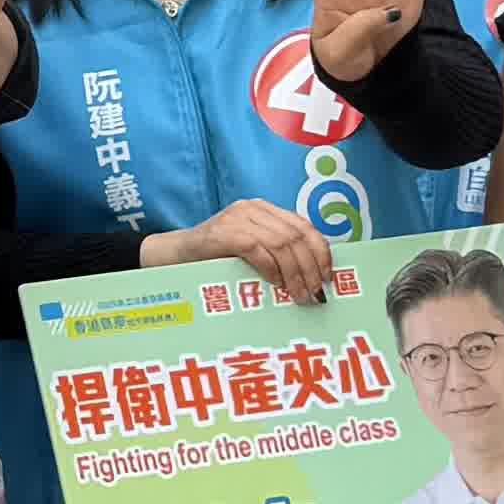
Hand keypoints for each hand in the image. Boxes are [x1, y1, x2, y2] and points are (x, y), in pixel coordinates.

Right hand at [141, 201, 329, 305]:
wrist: (174, 254)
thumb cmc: (216, 258)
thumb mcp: (251, 249)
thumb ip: (276, 253)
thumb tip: (313, 276)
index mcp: (265, 209)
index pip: (304, 226)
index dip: (321, 252)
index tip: (328, 277)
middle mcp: (254, 208)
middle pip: (296, 236)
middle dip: (310, 267)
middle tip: (315, 293)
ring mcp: (237, 218)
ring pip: (281, 243)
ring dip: (295, 273)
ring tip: (299, 295)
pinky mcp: (224, 233)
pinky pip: (258, 250)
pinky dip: (272, 269)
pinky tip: (276, 284)